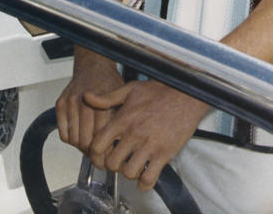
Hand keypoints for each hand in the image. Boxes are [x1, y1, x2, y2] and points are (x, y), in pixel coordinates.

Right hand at [56, 52, 124, 152]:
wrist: (93, 65)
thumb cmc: (110, 84)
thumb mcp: (122, 99)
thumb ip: (120, 122)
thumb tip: (121, 149)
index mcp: (102, 103)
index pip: (101, 137)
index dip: (105, 153)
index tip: (108, 161)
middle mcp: (84, 102)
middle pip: (85, 141)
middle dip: (93, 155)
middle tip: (99, 161)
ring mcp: (70, 103)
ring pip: (73, 140)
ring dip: (82, 148)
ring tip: (91, 149)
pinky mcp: (60, 104)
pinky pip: (63, 133)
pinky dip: (71, 140)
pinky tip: (81, 138)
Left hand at [84, 80, 209, 191]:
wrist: (186, 94)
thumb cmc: (158, 91)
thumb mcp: (130, 89)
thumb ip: (107, 98)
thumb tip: (87, 97)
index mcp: (122, 119)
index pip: (97, 146)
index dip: (95, 155)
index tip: (101, 155)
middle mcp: (134, 134)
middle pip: (112, 163)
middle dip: (113, 165)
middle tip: (119, 160)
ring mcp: (149, 145)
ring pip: (129, 172)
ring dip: (129, 173)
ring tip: (133, 166)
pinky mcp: (165, 153)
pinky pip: (149, 178)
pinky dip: (144, 184)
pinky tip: (144, 178)